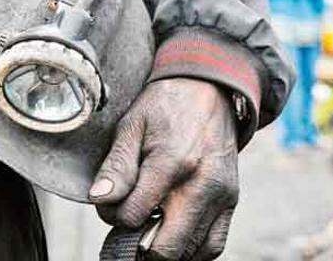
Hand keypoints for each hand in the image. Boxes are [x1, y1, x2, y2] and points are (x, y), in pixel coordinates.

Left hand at [89, 78, 238, 259]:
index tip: (111, 201)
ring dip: (165, 250)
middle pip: (166, 246)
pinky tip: (174, 237)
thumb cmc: (166, 105)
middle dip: (139, 244)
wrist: (209, 89)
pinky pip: (214, 244)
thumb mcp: (132, 126)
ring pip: (192, 252)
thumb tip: (100, 200)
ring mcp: (222, 194)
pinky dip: (192, 251)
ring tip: (150, 230)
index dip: (113, 215)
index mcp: (173, 161)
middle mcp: (203, 183)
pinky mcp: (232, 199)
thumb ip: (117, 166)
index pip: (133, 215)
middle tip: (129, 226)